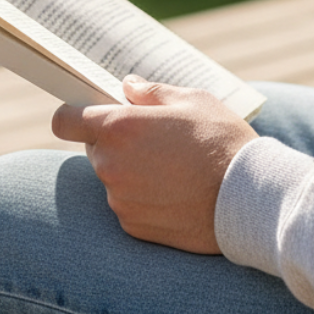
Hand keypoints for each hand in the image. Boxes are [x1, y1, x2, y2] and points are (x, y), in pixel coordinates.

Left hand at [51, 77, 257, 253]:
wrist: (248, 199)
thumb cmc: (222, 140)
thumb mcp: (192, 100)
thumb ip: (151, 92)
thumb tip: (128, 87)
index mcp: (119, 127)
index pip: (65, 120)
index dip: (74, 115)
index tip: (87, 113)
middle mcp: (111, 165)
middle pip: (95, 148)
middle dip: (115, 142)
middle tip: (153, 139)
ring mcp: (120, 199)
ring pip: (113, 178)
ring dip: (131, 171)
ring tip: (173, 168)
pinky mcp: (133, 226)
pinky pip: (128, 205)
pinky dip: (143, 198)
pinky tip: (175, 192)